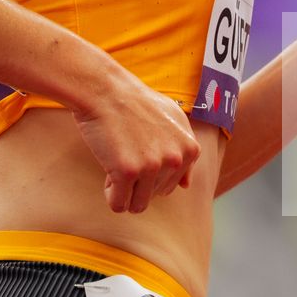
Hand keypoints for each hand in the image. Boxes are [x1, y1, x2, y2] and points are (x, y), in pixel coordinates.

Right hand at [72, 64, 202, 213]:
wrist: (106, 90)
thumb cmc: (135, 102)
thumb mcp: (173, 118)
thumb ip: (184, 150)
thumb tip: (186, 186)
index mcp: (190, 149)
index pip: (172, 185)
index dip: (151, 173)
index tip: (139, 150)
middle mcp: (175, 159)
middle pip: (154, 196)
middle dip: (137, 182)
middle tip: (125, 152)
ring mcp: (152, 166)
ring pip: (137, 206)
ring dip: (124, 191)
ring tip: (117, 163)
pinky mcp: (127, 171)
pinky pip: (118, 205)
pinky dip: (110, 194)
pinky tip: (108, 170)